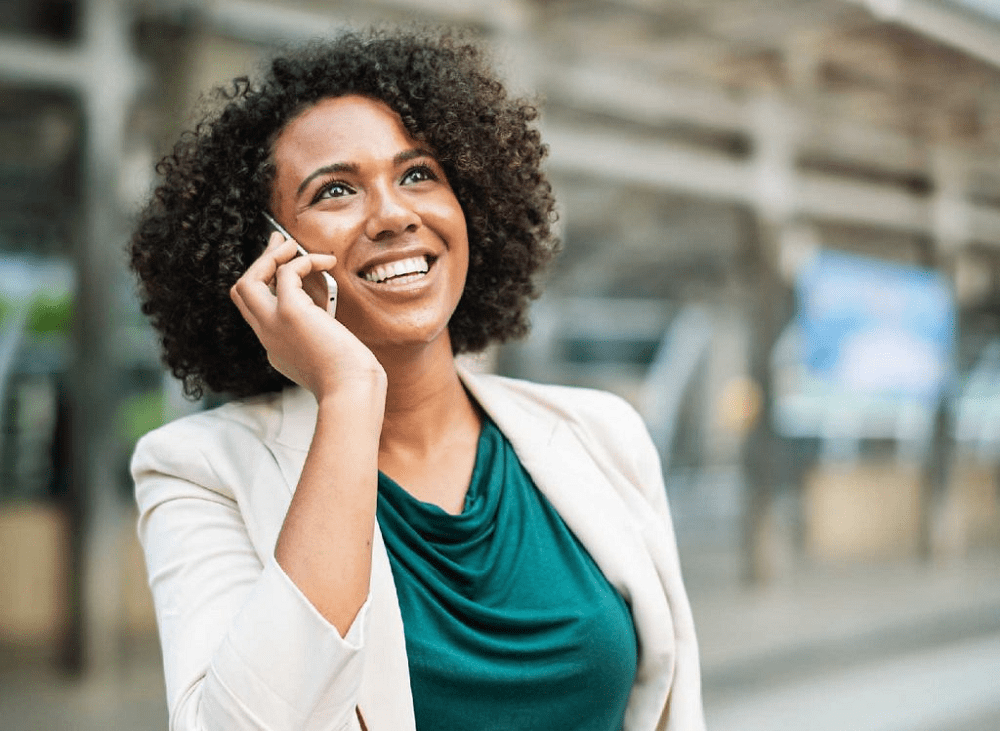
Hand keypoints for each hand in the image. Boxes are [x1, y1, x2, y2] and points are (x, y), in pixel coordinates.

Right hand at [230, 232, 385, 399]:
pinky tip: (326, 261)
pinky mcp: (290, 313)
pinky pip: (285, 273)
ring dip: (269, 257)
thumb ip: (320, 336)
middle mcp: (268, 336)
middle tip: (279, 243)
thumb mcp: (328, 356)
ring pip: (247, 282)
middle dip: (258, 263)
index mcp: (276, 348)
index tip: (286, 267)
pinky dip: (304, 261)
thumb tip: (328, 315)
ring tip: (293, 245)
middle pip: (242, 293)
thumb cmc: (351, 379)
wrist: (351, 391)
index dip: (269, 286)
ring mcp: (274, 325)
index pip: (258, 311)